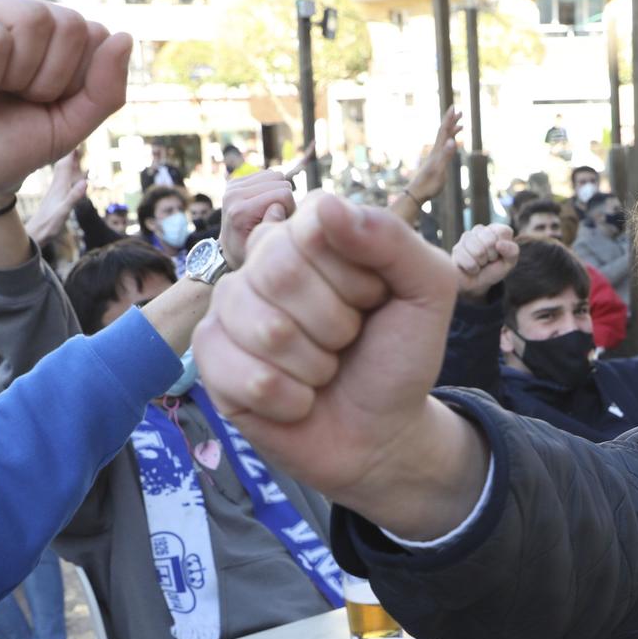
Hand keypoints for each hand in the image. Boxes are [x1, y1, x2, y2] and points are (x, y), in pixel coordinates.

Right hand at [0, 0, 130, 210]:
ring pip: (34, 19)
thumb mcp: (60, 130)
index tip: (34, 107)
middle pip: (70, 23)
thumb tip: (122, 36)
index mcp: (32, 34)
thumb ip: (101, 91)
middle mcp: (0, 10)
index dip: (74, 85)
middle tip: (5, 100)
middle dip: (49, 81)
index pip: (92, 34)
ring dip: (15, 76)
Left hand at [26, 147, 87, 243]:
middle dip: (71, 152)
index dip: (71, 151)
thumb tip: (85, 181)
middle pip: (64, 164)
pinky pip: (62, 179)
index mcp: (60, 187)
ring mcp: (55, 191)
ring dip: (68, 160)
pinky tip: (68, 174)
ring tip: (74, 152)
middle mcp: (56, 186)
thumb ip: (73, 197)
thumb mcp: (63, 212)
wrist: (35, 234)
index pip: (66, 164)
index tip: (78, 138)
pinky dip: (66, 172)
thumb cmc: (49, 225)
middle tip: (79, 140)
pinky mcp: (55, 197)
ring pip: (62, 170)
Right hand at [194, 192, 480, 535]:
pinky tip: (298, 400)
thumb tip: (326, 205)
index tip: (374, 300)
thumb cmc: (398, 357)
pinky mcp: (211, 358)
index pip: (313, 225)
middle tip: (347, 340)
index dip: (355, 277)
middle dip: (335, 323)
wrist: (381, 434)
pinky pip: (247, 377)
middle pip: (280, 273)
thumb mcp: (426, 291)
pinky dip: (290, 401)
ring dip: (315, 366)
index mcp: (312, 233)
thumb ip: (392, 239)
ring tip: (323, 370)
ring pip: (266, 329)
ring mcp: (230, 309)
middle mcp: (263, 261)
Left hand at [220, 156, 302, 267]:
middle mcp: (233, 194)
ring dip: (279, 192)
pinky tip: (265, 204)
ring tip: (270, 211)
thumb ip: (273, 224)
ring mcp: (232, 186)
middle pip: (280, 181)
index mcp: (240, 211)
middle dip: (284, 199)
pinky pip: (267, 174)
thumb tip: (278, 206)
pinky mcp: (236, 181)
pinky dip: (271, 188)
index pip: (283, 194)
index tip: (281, 224)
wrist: (230, 249)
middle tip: (276, 217)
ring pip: (275, 175)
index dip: (290, 208)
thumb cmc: (251, 252)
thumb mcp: (265, 245)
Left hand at [406, 107, 464, 204]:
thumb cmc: (429, 184)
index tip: (453, 107)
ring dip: (452, 131)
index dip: (449, 119)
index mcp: (438, 151)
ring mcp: (436, 157)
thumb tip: (452, 140)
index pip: (444, 131)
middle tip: (459, 111)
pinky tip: (452, 143)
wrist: (417, 194)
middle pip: (444, 132)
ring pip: (444, 140)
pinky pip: (444, 148)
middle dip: (451, 121)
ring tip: (460, 125)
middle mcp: (436, 152)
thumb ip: (446, 155)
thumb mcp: (440, 170)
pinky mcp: (436, 163)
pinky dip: (450, 142)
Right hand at [452, 223, 516, 299]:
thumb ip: (512, 251)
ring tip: (480, 263)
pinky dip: (473, 269)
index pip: (503, 232)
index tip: (500, 254)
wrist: (478, 283)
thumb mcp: (509, 262)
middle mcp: (480, 229)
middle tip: (488, 260)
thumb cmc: (494, 268)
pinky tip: (471, 267)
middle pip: (490, 242)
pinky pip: (469, 262)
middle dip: (491, 256)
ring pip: (479, 252)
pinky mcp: (457, 249)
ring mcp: (466, 237)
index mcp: (495, 229)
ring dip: (481, 263)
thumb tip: (499, 244)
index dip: (504, 248)